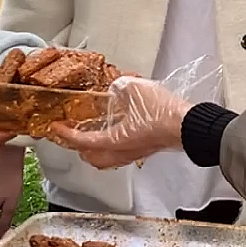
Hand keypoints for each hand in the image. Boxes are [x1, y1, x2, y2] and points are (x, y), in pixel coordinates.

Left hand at [51, 75, 186, 168]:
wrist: (189, 126)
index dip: (66, 135)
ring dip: (96, 149)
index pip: (82, 142)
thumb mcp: (135, 89)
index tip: (56, 127)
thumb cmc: (163, 113)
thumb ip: (119, 87)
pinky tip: (116, 131)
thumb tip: (115, 87)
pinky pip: (121, 153)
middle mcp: (122, 152)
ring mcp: (135, 154)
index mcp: (115, 141)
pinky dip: (112, 145)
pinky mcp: (146, 151)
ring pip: (107, 159)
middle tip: (72, 135)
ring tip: (91, 134)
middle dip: (79, 149)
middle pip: (93, 159)